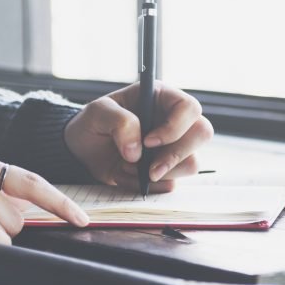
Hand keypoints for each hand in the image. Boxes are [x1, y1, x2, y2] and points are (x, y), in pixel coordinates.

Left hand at [64, 82, 213, 191]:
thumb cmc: (92, 124)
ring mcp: (173, 147)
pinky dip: (148, 186)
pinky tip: (126, 176)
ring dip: (160, 173)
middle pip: (202, 134)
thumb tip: (138, 151)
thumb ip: (119, 123)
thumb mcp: (97, 113)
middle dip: (176, 155)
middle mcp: (174, 121)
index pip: (189, 108)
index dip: (175, 127)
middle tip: (149, 169)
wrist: (82, 150)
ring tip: (127, 169)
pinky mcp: (167, 170)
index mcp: (161, 98)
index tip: (149, 142)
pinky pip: (172, 184)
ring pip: (192, 163)